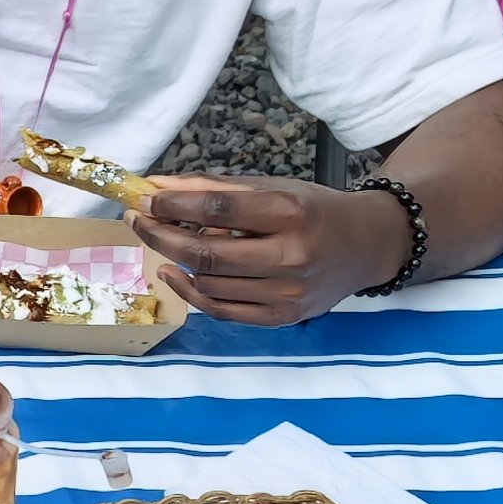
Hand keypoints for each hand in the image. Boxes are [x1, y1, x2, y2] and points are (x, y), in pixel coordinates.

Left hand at [130, 175, 401, 325]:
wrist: (366, 246)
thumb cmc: (314, 210)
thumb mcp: (272, 187)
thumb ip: (215, 188)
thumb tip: (157, 186)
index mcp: (290, 213)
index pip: (217, 209)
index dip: (173, 204)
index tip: (144, 197)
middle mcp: (291, 256)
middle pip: (206, 252)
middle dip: (160, 234)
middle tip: (136, 219)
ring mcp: (287, 292)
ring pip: (209, 283)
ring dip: (172, 260)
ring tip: (157, 239)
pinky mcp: (283, 317)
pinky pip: (222, 310)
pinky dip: (190, 293)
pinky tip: (172, 272)